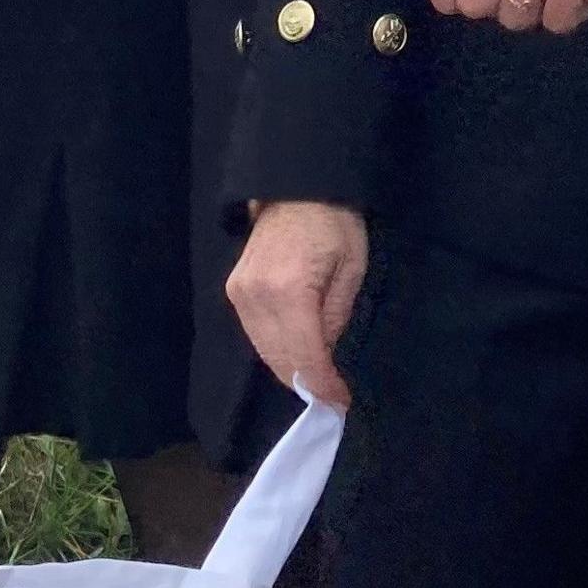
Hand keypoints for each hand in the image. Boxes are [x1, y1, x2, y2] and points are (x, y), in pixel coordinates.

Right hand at [226, 201, 367, 405]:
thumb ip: (338, 317)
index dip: (324, 384)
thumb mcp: (353, 268)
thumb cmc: (335, 223)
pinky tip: (300, 355)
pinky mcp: (234, 290)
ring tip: (321, 381)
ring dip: (292, 371)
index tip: (343, 401)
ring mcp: (239, 294)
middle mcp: (256, 297)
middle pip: (280, 360)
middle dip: (309, 384)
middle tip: (335, 398)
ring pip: (265, 352)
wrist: (297, 187)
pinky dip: (277, 351)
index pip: (306, 356)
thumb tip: (330, 358)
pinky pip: (256, 335)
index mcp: (290, 291)